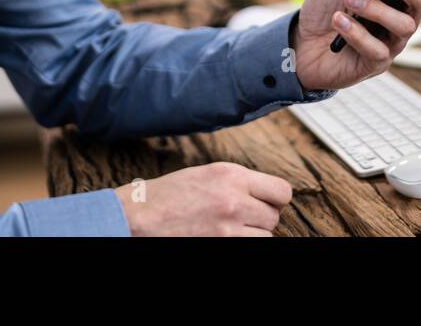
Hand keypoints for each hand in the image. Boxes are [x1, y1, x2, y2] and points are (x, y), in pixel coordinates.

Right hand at [113, 162, 292, 235]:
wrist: (140, 216)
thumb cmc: (169, 194)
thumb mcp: (207, 173)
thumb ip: (238, 181)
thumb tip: (264, 193)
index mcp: (232, 175)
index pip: (281, 191)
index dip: (275, 199)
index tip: (266, 201)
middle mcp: (234, 200)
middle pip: (274, 216)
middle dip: (261, 218)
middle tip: (243, 217)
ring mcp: (228, 228)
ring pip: (265, 236)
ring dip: (253, 234)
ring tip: (232, 228)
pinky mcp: (222, 246)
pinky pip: (248, 247)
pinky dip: (242, 242)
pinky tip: (225, 237)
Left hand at [291, 0, 420, 91]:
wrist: (299, 42)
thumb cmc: (326, 8)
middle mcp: (399, 16)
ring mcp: (390, 41)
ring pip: (403, 25)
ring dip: (374, 8)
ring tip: (349, 0)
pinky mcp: (376, 62)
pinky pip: (377, 48)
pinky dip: (356, 31)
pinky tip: (339, 21)